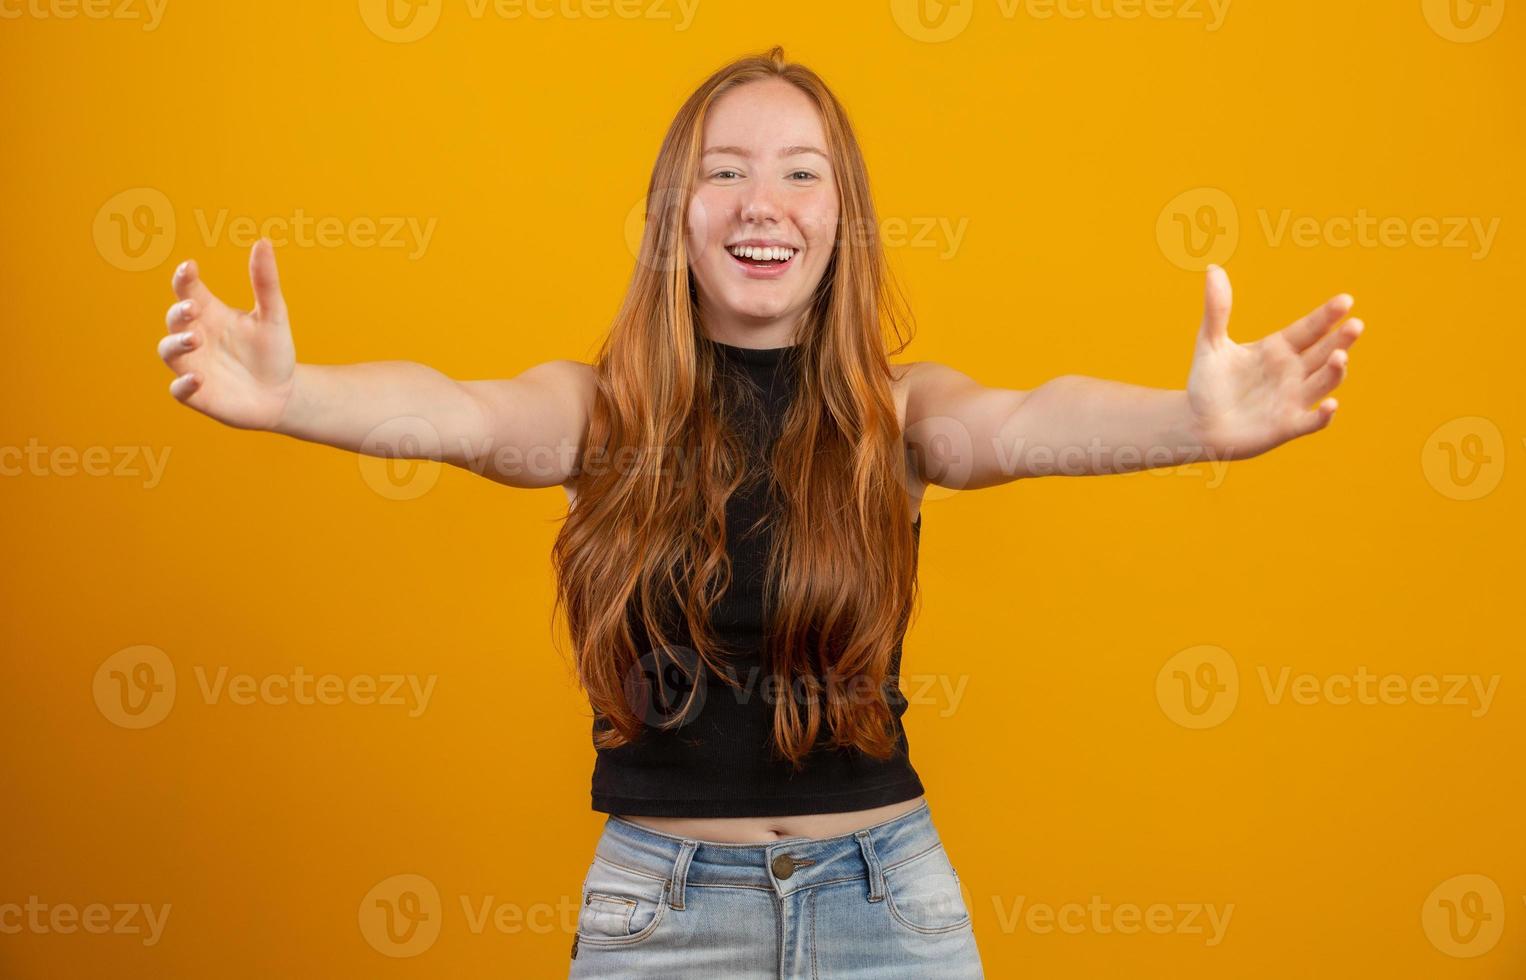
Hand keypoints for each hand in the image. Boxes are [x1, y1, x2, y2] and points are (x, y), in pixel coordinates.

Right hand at [157, 238, 296, 430]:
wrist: (282, 394)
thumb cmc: (273, 352)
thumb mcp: (274, 316)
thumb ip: (265, 282)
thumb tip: (263, 242)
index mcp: (210, 313)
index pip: (188, 290)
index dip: (184, 278)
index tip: (190, 267)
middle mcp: (195, 336)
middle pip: (174, 318)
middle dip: (179, 312)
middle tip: (193, 308)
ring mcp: (193, 365)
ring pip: (168, 351)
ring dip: (177, 344)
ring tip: (195, 339)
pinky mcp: (196, 393)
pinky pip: (179, 389)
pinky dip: (184, 383)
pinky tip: (198, 379)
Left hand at [1185, 265, 1364, 459]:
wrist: (1196, 424)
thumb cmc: (1207, 383)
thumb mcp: (1210, 343)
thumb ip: (1217, 309)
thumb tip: (1213, 268)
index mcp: (1279, 348)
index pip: (1309, 328)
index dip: (1327, 316)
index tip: (1345, 300)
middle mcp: (1293, 371)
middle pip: (1324, 351)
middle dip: (1341, 339)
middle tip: (1355, 324)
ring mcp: (1293, 399)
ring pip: (1324, 382)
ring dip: (1335, 371)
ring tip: (1339, 356)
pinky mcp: (1287, 426)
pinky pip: (1311, 421)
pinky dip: (1323, 415)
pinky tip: (1331, 405)